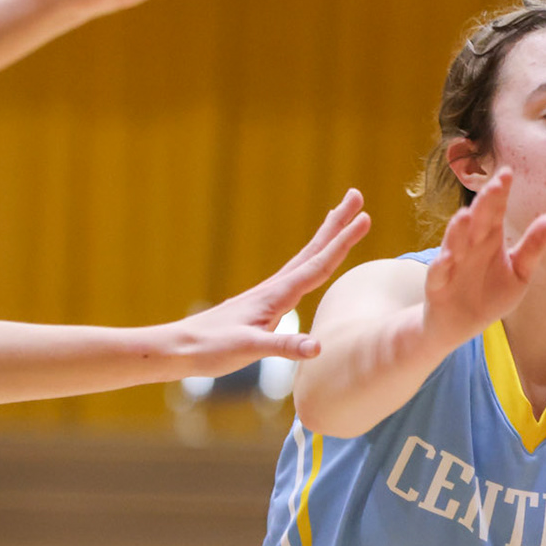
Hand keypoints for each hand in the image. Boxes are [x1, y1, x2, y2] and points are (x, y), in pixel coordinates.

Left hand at [168, 189, 370, 376]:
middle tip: (356, 195)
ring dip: (326, 235)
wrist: (179, 348)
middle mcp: (276, 287)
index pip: (319, 264)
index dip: (343, 242)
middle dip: (337, 223)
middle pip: (314, 249)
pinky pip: (297, 272)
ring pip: (306, 257)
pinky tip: (312, 261)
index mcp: (277, 295)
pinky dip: (312, 257)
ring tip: (339, 215)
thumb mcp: (249, 350)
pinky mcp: (265, 302)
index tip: (365, 218)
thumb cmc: (211, 349)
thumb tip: (317, 347)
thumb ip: (284, 347)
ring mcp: (270, 292)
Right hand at [422, 171, 545, 347]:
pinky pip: (439, 273)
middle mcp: (469, 245)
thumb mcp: (519, 273)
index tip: (507, 173)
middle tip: (495, 185)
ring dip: (458, 230)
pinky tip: (449, 258)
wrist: (460, 325)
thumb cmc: (490, 294)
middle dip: (485, 203)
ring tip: (466, 214)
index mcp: (490, 238)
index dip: (500, 193)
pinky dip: (442, 266)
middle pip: (477, 221)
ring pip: (455, 242)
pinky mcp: (437, 284)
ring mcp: (452, 263)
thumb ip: (532, 248)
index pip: (496, 211)